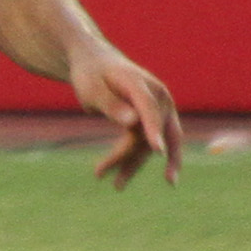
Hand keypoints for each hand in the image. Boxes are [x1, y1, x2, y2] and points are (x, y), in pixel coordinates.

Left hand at [74, 44, 183, 189]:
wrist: (96, 64)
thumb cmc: (91, 75)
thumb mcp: (92, 88)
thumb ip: (110, 104)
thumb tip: (133, 122)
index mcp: (141, 84)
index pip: (150, 109)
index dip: (154, 129)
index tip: (158, 151)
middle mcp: (157, 97)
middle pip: (156, 131)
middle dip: (138, 157)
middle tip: (118, 183)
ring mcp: (159, 109)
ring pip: (149, 142)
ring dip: (132, 164)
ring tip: (115, 185)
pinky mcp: (153, 120)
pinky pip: (145, 143)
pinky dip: (132, 158)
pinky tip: (119, 177)